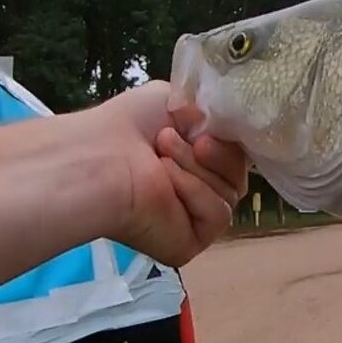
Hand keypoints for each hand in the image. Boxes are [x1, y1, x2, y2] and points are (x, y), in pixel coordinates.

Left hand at [86, 81, 248, 266]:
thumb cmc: (132, 124)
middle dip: (215, 153)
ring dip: (197, 169)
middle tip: (178, 140)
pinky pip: (219, 215)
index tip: (213, 124)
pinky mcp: (191, 242)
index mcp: (194, 160)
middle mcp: (196, 190)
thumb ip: (214, 112)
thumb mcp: (180, 99)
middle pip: (239, 175)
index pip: (237, 156)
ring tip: (161, 157)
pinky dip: (196, 193)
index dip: (231, 141)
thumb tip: (235, 125)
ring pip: (231, 194)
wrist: (103, 157)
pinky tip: (164, 184)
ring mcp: (194, 219)